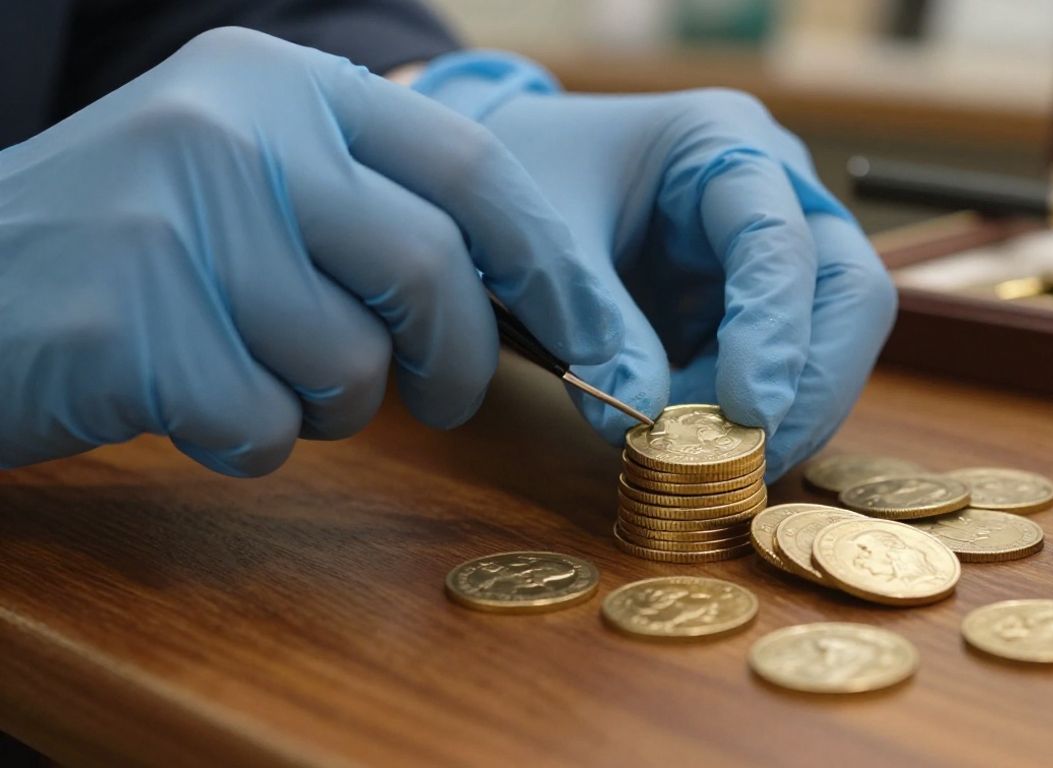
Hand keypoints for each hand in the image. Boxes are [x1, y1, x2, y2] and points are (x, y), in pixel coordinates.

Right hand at [0, 30, 620, 474]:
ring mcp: (174, 222)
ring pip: (352, 363)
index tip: (594, 329)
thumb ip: (364, 199)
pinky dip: (248, 441)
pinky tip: (184, 405)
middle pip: (432, 269)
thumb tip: (523, 281)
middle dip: (457, 359)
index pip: (470, 167)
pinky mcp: (129, 326)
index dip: (548, 261)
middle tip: (442, 399)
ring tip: (258, 379)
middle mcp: (233, 130)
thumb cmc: (123, 249)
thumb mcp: (239, 172)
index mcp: (279, 83)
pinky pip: (264, 424)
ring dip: (331, 406)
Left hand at [417, 55, 895, 478]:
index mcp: (723, 142)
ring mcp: (778, 250)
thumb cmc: (530, 175)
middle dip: (813, 384)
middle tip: (755, 457)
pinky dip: (757, 415)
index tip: (750, 414)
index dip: (775, 332)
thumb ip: (592, 321)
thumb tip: (638, 417)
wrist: (506, 171)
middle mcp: (775, 189)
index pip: (780, 240)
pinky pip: (789, 368)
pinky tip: (702, 442)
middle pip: (849, 291)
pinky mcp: (759, 305)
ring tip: (706, 453)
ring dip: (788, 409)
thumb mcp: (540, 234)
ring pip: (835, 338)